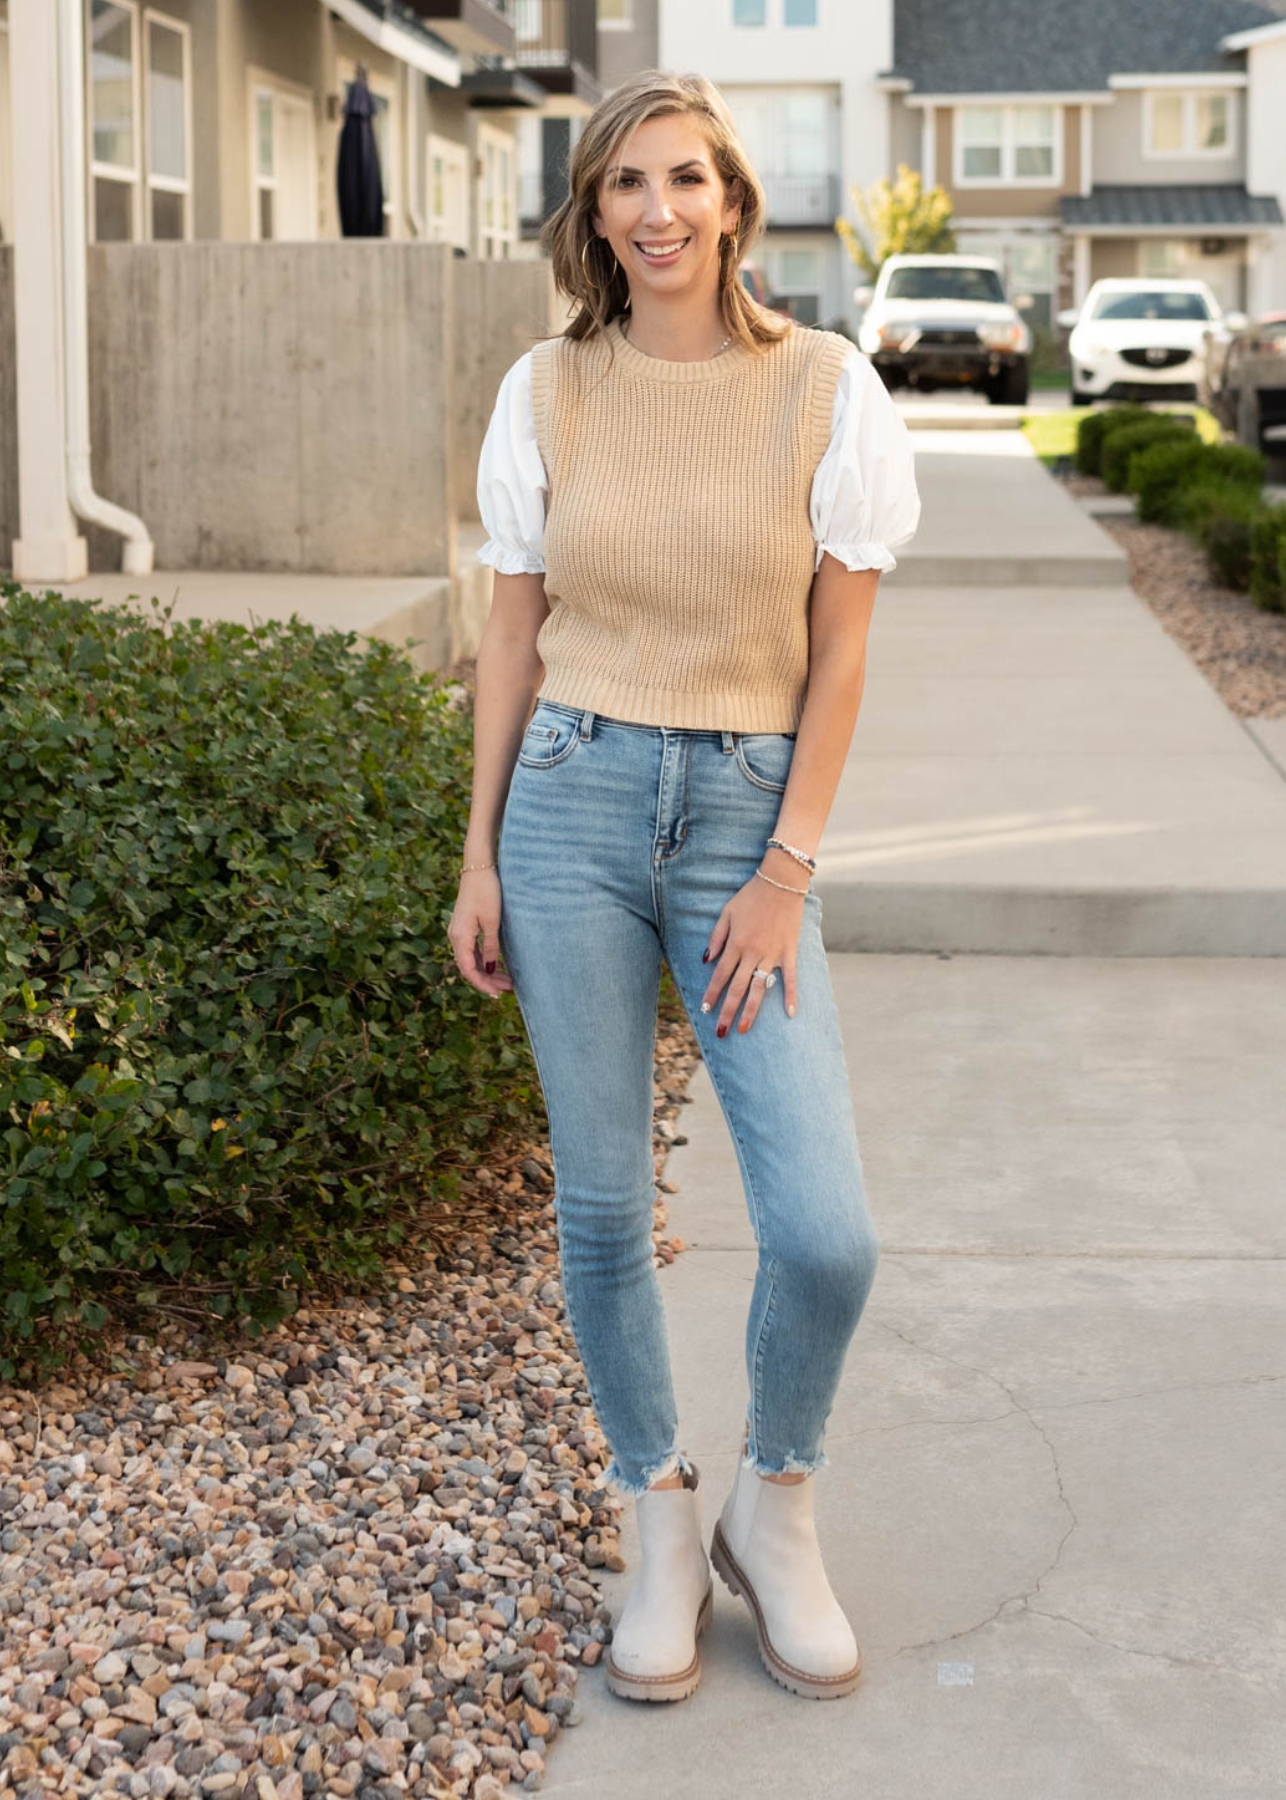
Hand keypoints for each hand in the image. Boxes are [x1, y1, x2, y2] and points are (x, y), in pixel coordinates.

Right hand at [448, 868, 514, 999]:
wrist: (478, 868)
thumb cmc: (486, 892)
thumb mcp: (492, 921)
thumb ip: (490, 946)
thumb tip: (490, 968)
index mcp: (460, 937)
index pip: (468, 970)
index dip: (482, 985)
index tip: (498, 994)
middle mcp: (456, 937)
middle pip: (470, 967)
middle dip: (489, 981)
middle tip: (509, 989)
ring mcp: (460, 932)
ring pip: (472, 960)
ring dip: (488, 972)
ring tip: (507, 981)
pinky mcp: (465, 927)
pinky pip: (473, 951)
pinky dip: (485, 961)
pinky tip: (497, 966)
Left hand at [699, 867, 803, 1036]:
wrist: (781, 882)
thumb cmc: (751, 896)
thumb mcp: (727, 912)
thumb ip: (716, 937)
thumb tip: (706, 960)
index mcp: (736, 943)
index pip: (720, 975)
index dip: (712, 994)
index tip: (705, 1010)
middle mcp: (752, 953)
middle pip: (737, 989)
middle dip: (727, 1012)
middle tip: (720, 1032)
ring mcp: (772, 955)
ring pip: (760, 989)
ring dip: (751, 1011)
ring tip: (743, 1029)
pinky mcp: (789, 952)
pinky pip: (791, 978)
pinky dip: (791, 996)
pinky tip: (789, 1014)